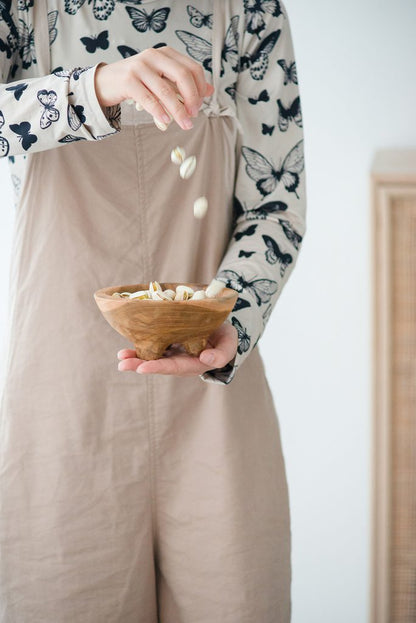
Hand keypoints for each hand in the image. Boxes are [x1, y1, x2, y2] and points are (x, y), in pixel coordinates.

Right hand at [95, 46, 213, 130]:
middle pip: (183, 76)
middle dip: (192, 98)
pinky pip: (149, 98)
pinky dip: (159, 111)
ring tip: (185, 124)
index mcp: (166, 54)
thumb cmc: (138, 82)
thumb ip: (183, 84)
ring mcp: (140, 66)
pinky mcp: (128, 80)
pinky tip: (166, 121)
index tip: (199, 106)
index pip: (192, 68)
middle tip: (194, 115)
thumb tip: (210, 91)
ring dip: (178, 111)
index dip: (200, 88)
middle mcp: (154, 56)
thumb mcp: (163, 79)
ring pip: (166, 91)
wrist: (106, 81)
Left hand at [117, 321, 237, 376]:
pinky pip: (153, 344)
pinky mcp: (168, 341)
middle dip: (139, 364)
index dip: (158, 367)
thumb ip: (222, 355)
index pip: (174, 367)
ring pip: (153, 356)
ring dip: (136, 357)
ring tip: (121, 356)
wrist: (222, 328)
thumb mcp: (229, 344)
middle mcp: (180, 361)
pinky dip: (140, 344)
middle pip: (158, 364)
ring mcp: (173, 352)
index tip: (142, 367)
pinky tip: (128, 343)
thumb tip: (205, 359)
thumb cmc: (226, 338)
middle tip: (123, 363)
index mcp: (194, 364)